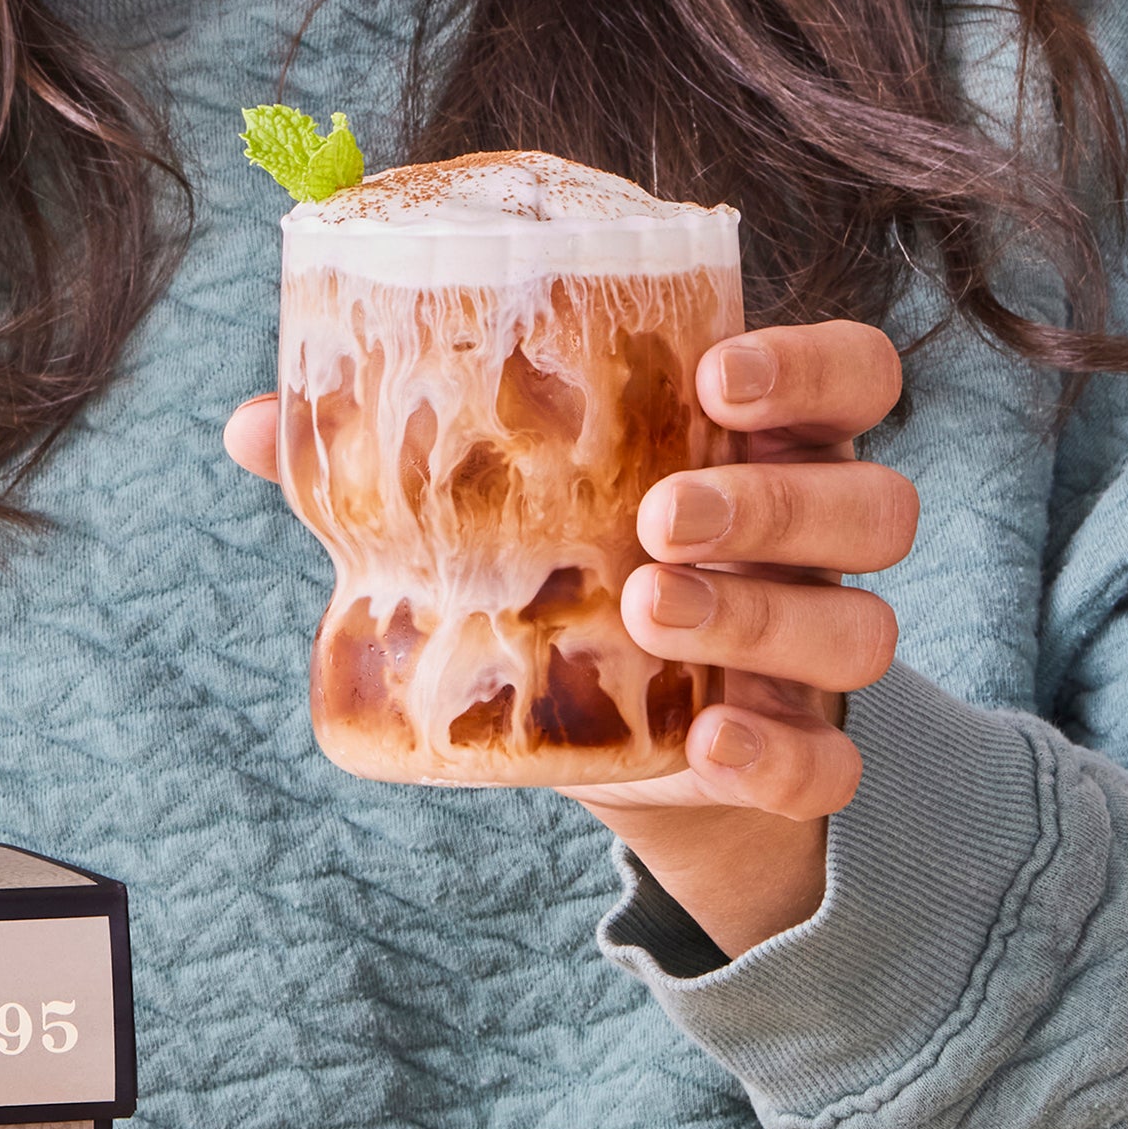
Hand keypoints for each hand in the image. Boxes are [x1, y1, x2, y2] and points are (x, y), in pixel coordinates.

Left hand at [222, 321, 917, 957]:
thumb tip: (254, 423)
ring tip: (643, 610)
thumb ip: (393, 464)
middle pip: (873, 501)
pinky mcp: (797, 755)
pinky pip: (833, 763)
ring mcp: (817, 650)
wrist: (603, 739)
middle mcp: (813, 540)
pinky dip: (780, 754)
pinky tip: (705, 742)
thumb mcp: (493, 515)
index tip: (713, 376)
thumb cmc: (555, 579)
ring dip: (762, 614)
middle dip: (770, 502)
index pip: (854, 372)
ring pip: (864, 625)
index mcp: (760, 444)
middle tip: (654, 516)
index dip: (807, 364)